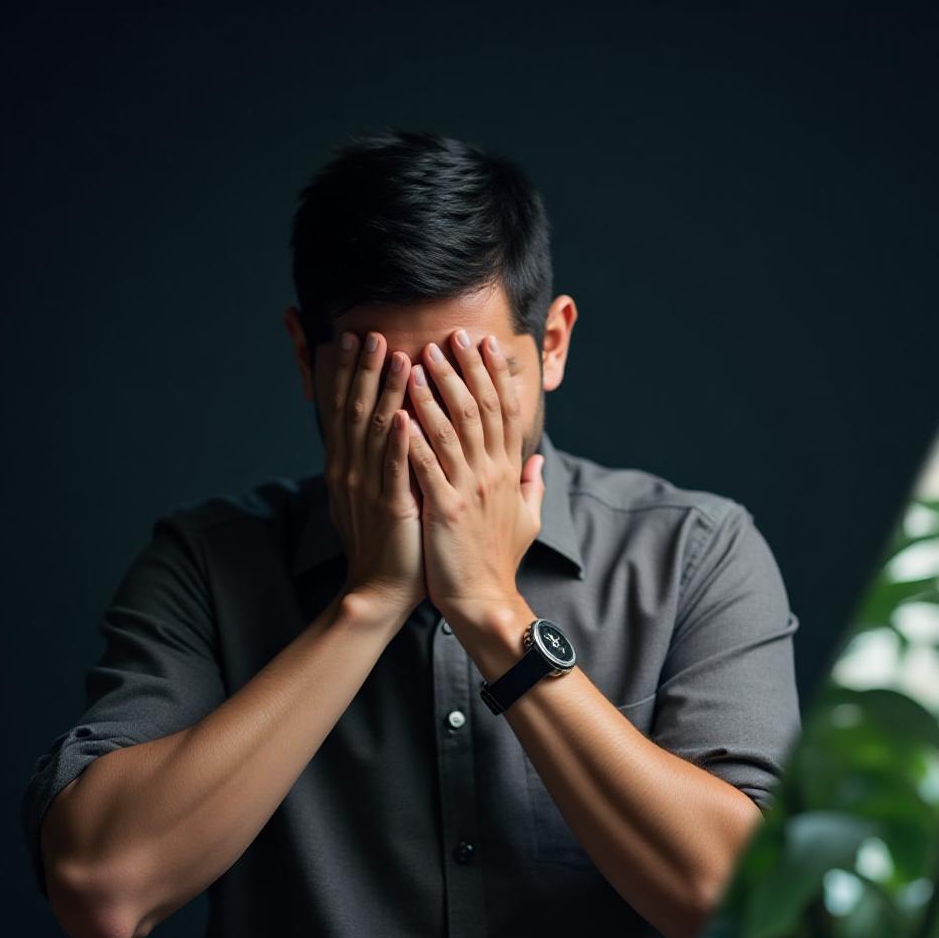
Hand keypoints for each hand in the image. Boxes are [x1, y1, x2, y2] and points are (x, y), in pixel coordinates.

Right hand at [326, 330, 422, 621]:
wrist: (381, 591)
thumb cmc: (390, 541)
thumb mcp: (381, 492)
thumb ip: (387, 458)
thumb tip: (395, 425)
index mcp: (351, 465)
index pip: (347, 409)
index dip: (351, 373)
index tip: (356, 339)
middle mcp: (353, 470)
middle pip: (355, 410)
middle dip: (364, 370)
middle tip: (370, 332)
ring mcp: (369, 488)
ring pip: (374, 431)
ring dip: (385, 392)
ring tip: (394, 356)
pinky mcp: (391, 508)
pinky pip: (393, 470)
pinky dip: (397, 442)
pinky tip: (403, 416)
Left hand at [403, 328, 543, 624]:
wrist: (486, 601)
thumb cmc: (500, 562)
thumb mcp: (527, 520)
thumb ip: (532, 486)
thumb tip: (538, 460)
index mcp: (509, 473)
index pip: (506, 413)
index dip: (496, 376)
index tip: (486, 345)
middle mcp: (492, 474)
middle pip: (481, 410)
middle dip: (466, 370)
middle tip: (453, 336)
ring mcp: (469, 489)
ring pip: (452, 429)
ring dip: (436, 391)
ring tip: (421, 359)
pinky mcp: (446, 509)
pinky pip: (427, 465)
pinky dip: (414, 436)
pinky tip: (400, 410)